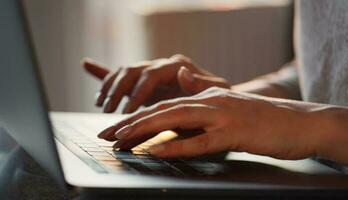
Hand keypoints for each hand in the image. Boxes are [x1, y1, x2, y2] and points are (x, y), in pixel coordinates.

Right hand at [83, 54, 229, 112]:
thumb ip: (201, 83)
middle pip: (132, 71)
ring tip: (101, 105)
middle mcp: (161, 66)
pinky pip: (122, 74)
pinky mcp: (145, 82)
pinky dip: (105, 71)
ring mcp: (151, 72)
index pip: (151, 75)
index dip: (138, 93)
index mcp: (176, 66)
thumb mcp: (216, 91)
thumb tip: (183, 71)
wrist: (215, 99)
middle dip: (118, 91)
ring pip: (124, 72)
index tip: (128, 112)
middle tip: (109, 112)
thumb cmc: (217, 97)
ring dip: (110, 87)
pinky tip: (87, 65)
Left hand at [99, 87, 316, 159]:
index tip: (116, 129)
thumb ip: (203, 106)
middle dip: (131, 122)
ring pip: (175, 119)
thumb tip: (180, 98)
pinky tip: (155, 150)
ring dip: (145, 130)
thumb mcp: (228, 109)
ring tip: (120, 139)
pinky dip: (175, 145)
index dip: (138, 116)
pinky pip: (199, 140)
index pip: (165, 105)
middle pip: (163, 110)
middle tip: (106, 135)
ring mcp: (222, 115)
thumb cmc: (263, 120)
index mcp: (207, 96)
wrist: (300, 122)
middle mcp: (210, 101)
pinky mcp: (235, 132)